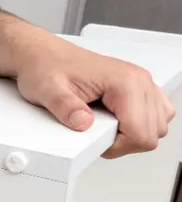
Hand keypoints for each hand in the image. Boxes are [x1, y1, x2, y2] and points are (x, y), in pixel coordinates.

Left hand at [14, 37, 175, 157]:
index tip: (94, 140)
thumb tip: (84, 123)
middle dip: (124, 143)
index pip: (141, 133)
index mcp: (124, 82)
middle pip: (152, 133)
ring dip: (133, 135)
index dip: (117, 146)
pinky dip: (139, 125)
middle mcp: (140, 80)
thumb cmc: (46, 68)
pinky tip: (115, 122)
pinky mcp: (138, 88)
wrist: (43, 55)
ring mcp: (141, 83)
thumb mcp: (48, 90)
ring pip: (157, 126)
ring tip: (105, 128)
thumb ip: (66, 107)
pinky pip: (155, 115)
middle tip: (97, 134)